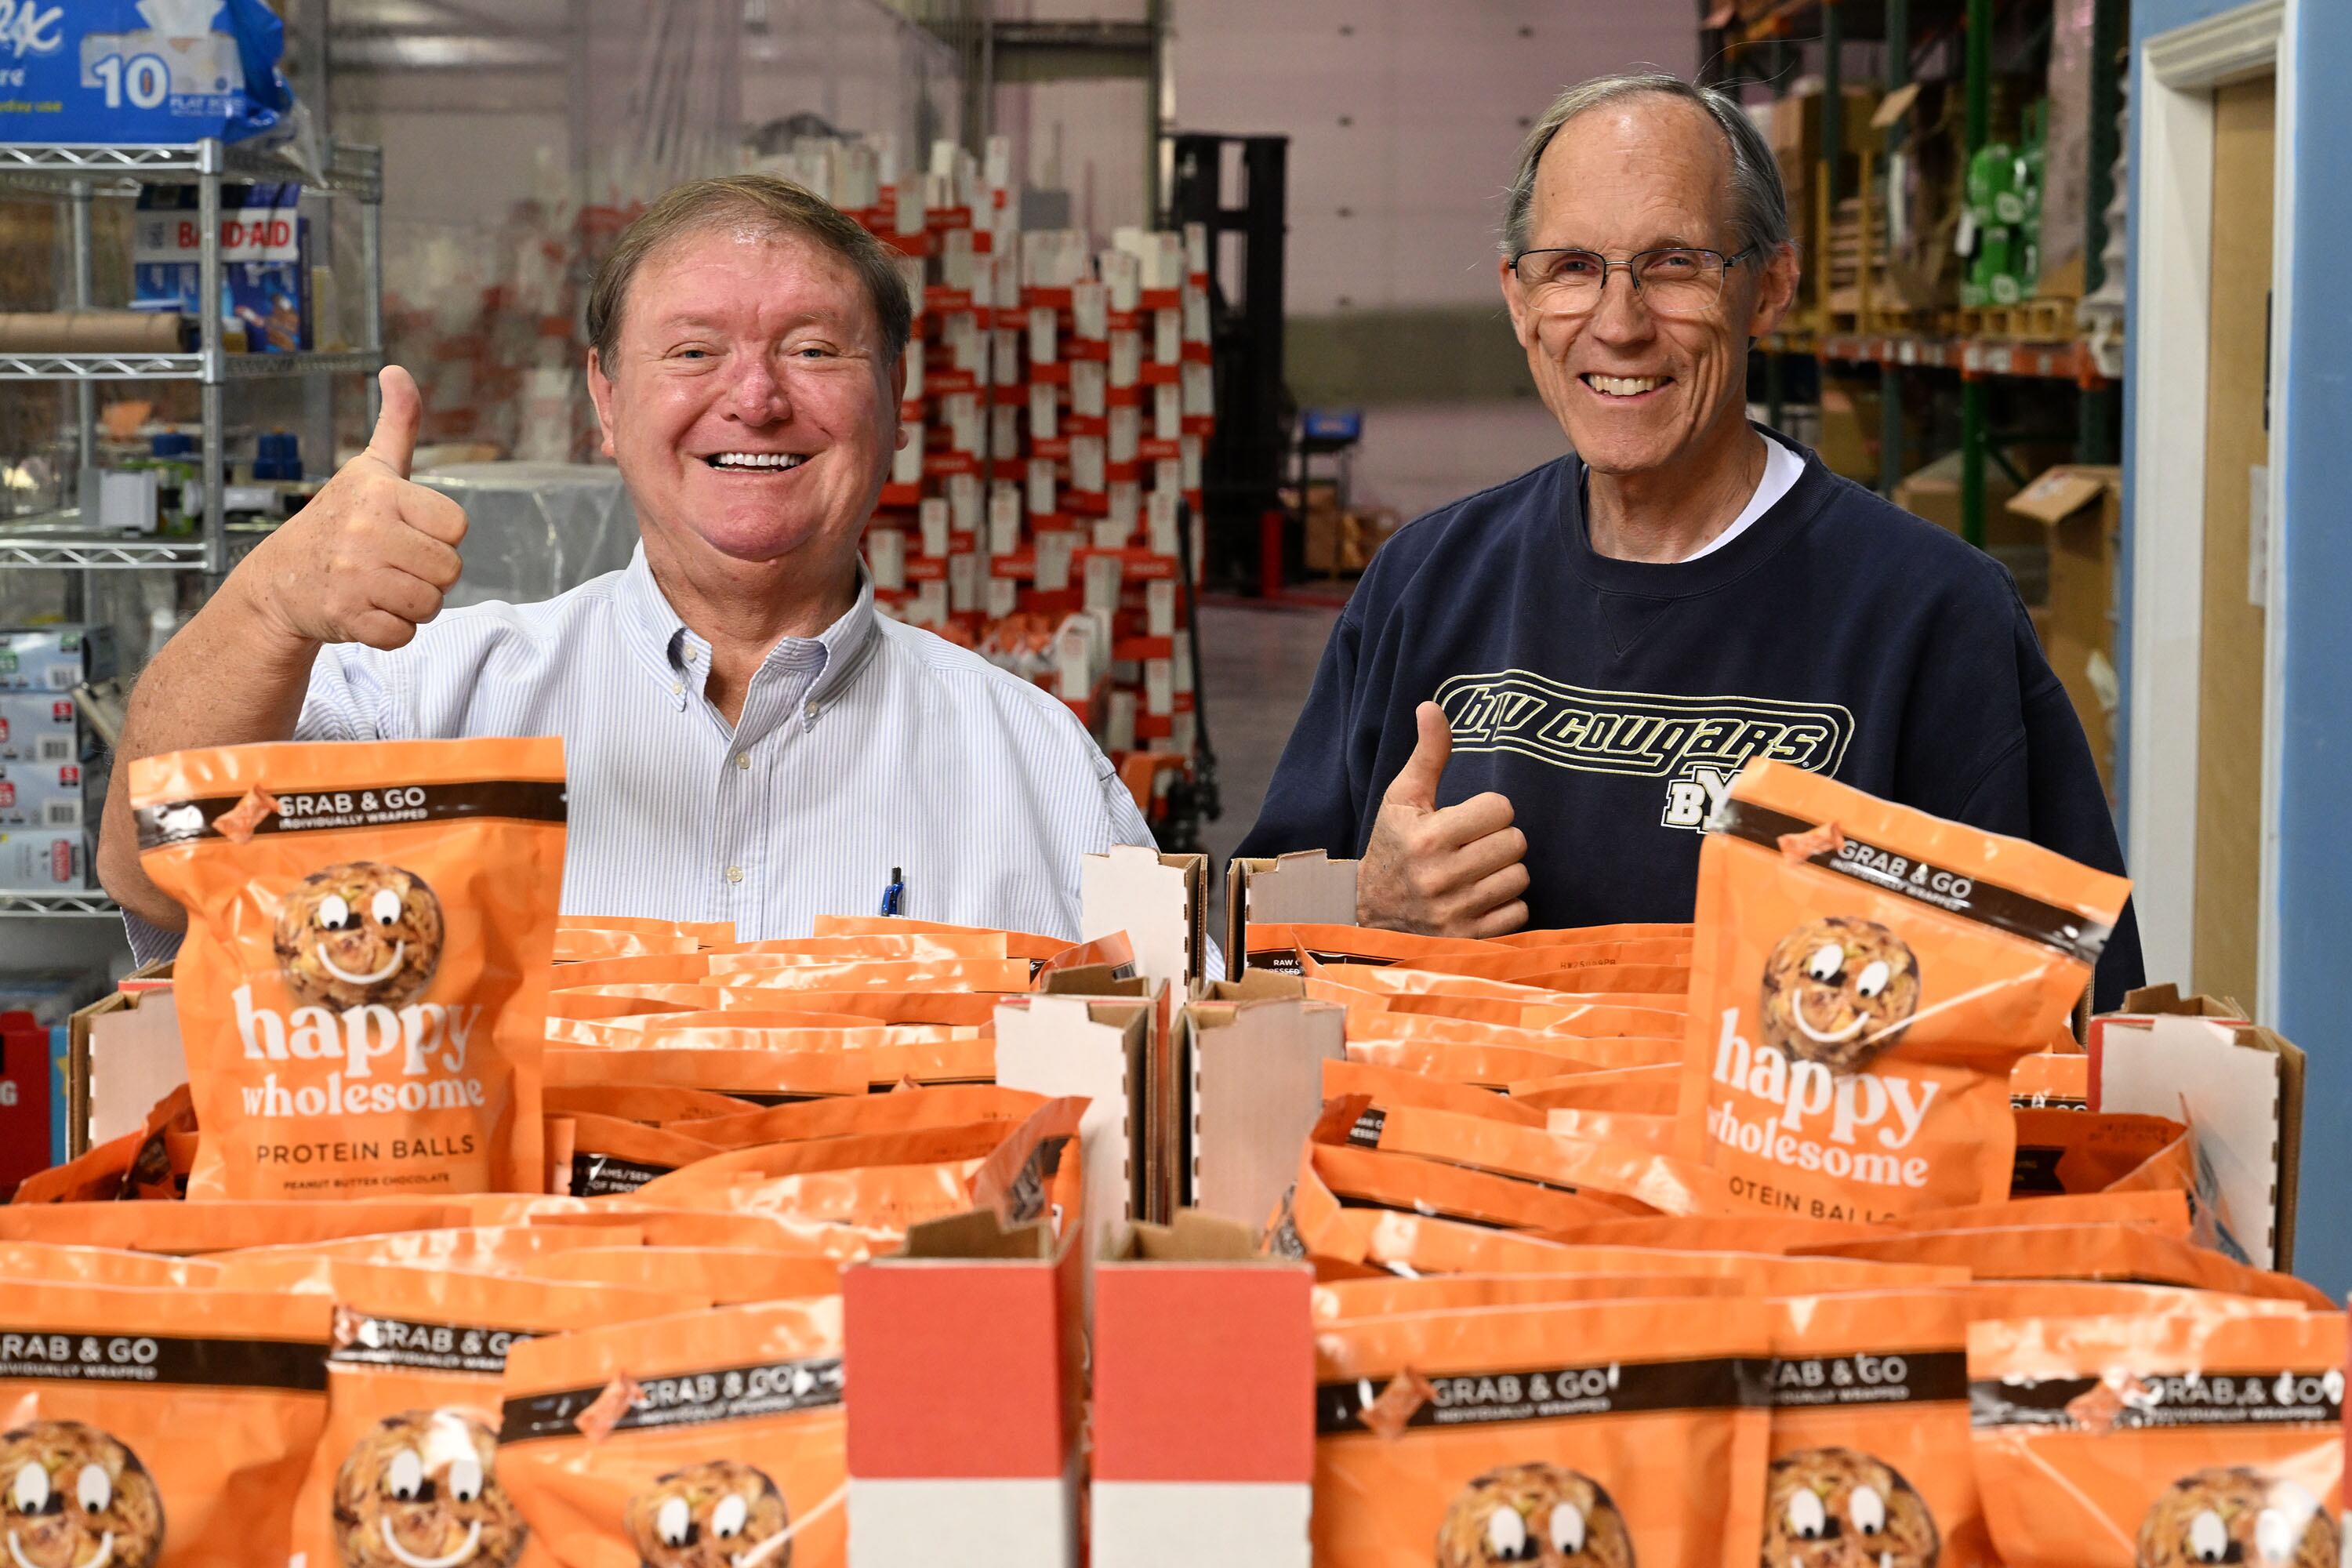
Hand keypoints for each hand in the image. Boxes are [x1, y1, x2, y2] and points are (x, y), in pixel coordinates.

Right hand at [232, 366, 467, 651]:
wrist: (281, 579)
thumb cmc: (339, 520)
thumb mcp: (370, 468)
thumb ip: (397, 424)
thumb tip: (397, 371)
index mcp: (380, 493)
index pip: (457, 526)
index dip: (440, 535)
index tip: (408, 531)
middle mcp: (366, 531)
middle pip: (449, 570)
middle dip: (430, 574)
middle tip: (394, 565)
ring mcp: (354, 576)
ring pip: (430, 604)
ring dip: (414, 605)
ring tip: (382, 587)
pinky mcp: (346, 616)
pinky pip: (403, 635)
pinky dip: (392, 631)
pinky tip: (367, 610)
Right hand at [1356, 702, 1529, 937]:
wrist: (1369, 913)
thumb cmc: (1393, 845)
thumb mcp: (1403, 797)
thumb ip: (1427, 754)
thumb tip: (1432, 705)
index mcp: (1427, 838)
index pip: (1501, 809)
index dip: (1489, 809)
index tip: (1469, 818)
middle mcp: (1440, 878)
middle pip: (1515, 843)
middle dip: (1498, 840)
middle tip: (1474, 845)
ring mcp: (1454, 913)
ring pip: (1519, 878)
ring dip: (1503, 872)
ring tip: (1475, 872)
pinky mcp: (1467, 939)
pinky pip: (1518, 913)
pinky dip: (1505, 905)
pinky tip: (1478, 898)